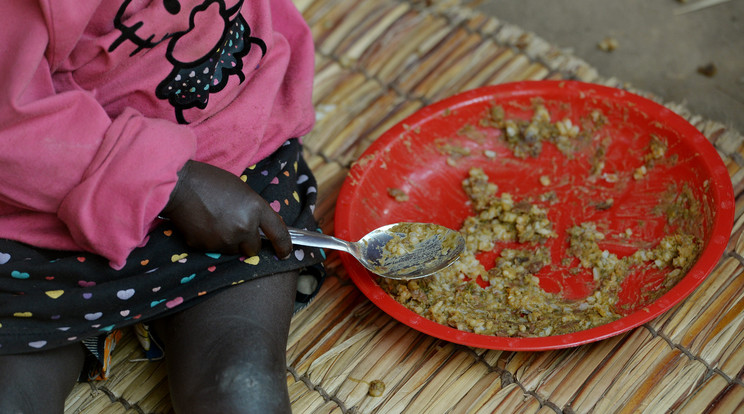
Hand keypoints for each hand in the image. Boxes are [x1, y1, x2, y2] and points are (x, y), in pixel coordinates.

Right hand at [161, 160, 291, 258]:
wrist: (180, 185)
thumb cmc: (211, 182)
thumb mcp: (242, 191)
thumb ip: (254, 210)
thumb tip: (261, 228)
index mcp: (256, 208)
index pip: (279, 233)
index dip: (284, 246)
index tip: (285, 253)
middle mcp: (244, 226)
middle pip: (254, 248)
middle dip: (248, 243)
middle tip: (236, 229)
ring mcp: (225, 239)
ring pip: (233, 250)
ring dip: (229, 242)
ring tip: (216, 222)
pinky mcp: (206, 246)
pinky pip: (214, 250)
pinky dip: (211, 241)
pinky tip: (203, 225)